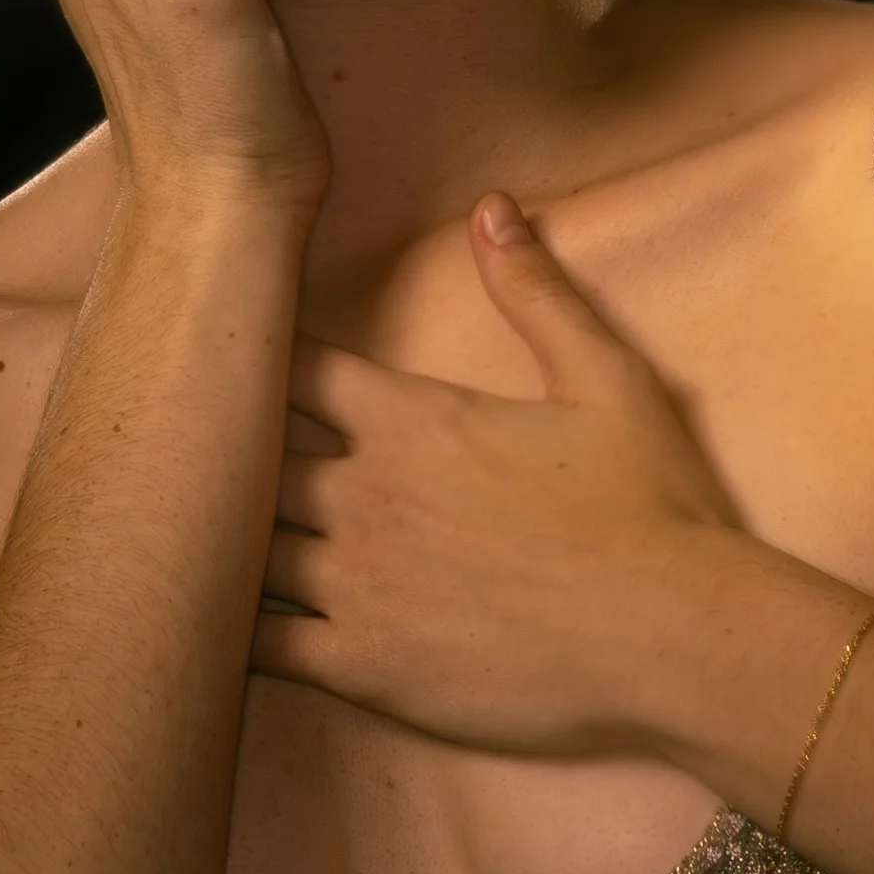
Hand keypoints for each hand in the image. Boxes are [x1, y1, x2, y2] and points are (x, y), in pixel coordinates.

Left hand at [253, 198, 751, 751]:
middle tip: (204, 453)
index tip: (243, 366)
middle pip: (247, 455)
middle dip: (229, 452)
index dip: (263, 363)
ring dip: (222, 537)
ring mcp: (355, 584)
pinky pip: (260, 644)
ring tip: (198, 535)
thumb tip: (491, 206)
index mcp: (409, 419)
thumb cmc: (650, 508)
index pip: (292, 368)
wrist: (675, 637)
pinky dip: (231, 630)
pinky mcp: (362, 666)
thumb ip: (535, 293)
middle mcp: (364, 494)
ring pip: (240, 547)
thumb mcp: (606, 380)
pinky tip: (218, 624)